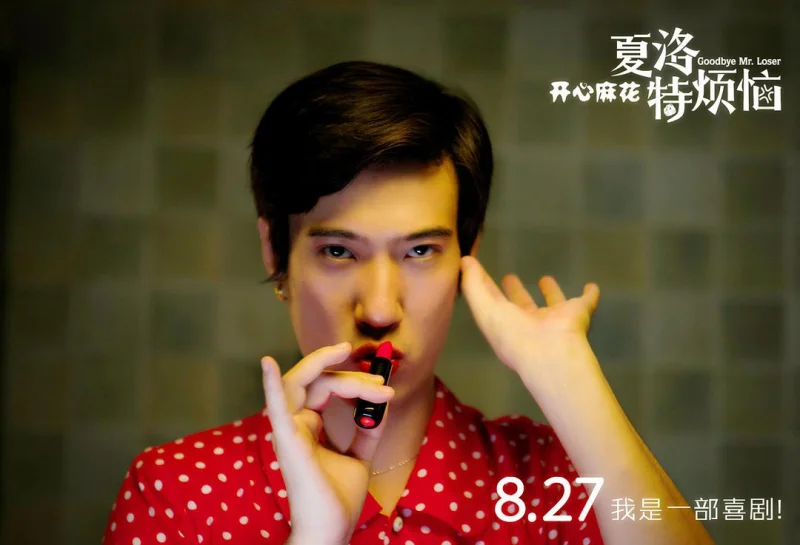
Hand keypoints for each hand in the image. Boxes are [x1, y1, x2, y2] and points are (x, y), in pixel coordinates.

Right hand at [261, 343, 394, 544]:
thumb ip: (367, 430)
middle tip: (380, 380)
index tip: (385, 388)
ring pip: (302, 383)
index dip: (355, 382)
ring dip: (325, 366)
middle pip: (318, 382)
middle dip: (350, 375)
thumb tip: (382, 403)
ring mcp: (288, 430)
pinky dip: (270, 383)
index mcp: (308, 426)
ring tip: (345, 351)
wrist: (332, 529)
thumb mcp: (359, 456)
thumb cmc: (339, 499)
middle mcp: (295, 423)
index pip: (326, 388)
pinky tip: (268, 363)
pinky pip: (275, 407)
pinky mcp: (287, 440)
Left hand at [460, 256, 599, 374]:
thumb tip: (464, 261)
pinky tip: (592, 286)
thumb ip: (473, 285)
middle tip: (510, 276)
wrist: (552, 352)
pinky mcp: (578, 314)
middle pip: (521, 305)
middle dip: (515, 292)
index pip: (493, 302)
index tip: (479, 271)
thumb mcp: (484, 309)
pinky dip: (590, 294)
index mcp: (505, 324)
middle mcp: (529, 324)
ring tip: (545, 277)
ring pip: (552, 303)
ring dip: (550, 292)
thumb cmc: (514, 334)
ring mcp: (555, 320)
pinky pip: (586, 301)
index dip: (485, 287)